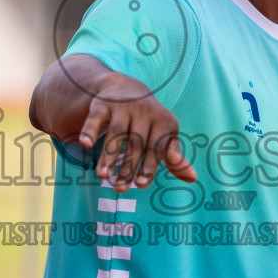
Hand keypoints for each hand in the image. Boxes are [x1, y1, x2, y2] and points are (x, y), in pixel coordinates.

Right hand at [79, 71, 198, 192]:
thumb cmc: (149, 122)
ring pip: (116, 134)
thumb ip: (174, 157)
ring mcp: (123, 106)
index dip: (149, 167)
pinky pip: (95, 119)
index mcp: (164, 120)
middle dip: (128, 167)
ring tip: (103, 176)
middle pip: (136, 143)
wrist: (127, 88)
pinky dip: (89, 131)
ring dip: (109, 156)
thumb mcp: (164, 136)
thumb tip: (193, 178)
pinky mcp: (102, 104)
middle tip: (120, 189)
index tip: (141, 185)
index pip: (157, 147)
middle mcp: (145, 111)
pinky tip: (84, 145)